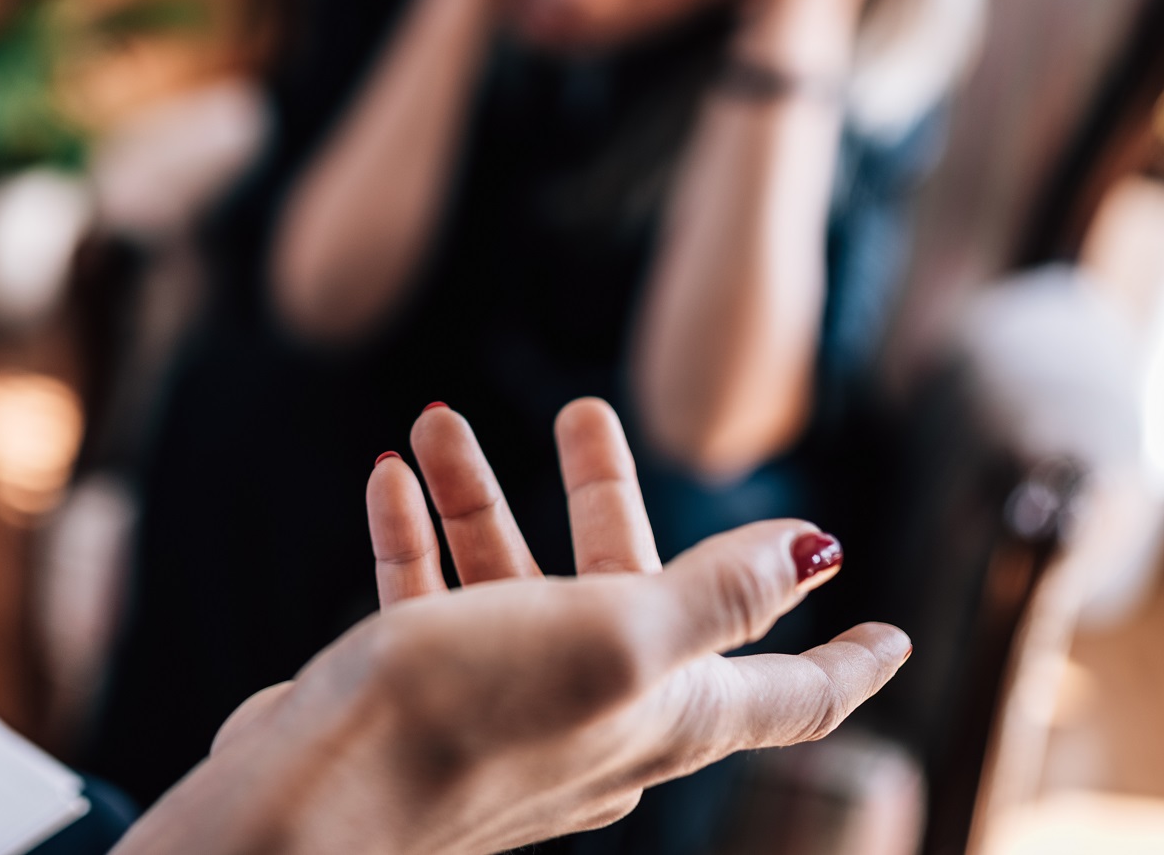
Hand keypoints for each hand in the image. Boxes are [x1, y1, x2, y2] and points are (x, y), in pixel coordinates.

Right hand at [157, 399, 907, 854]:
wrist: (318, 800)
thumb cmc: (473, 718)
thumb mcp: (618, 636)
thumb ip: (718, 593)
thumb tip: (821, 553)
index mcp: (668, 714)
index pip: (792, 695)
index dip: (850, 662)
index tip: (896, 633)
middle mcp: (598, 718)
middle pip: (632, 595)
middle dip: (605, 500)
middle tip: (582, 415)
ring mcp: (508, 714)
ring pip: (512, 584)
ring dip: (480, 500)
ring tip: (438, 420)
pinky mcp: (426, 705)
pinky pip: (431, 605)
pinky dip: (417, 540)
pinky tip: (390, 480)